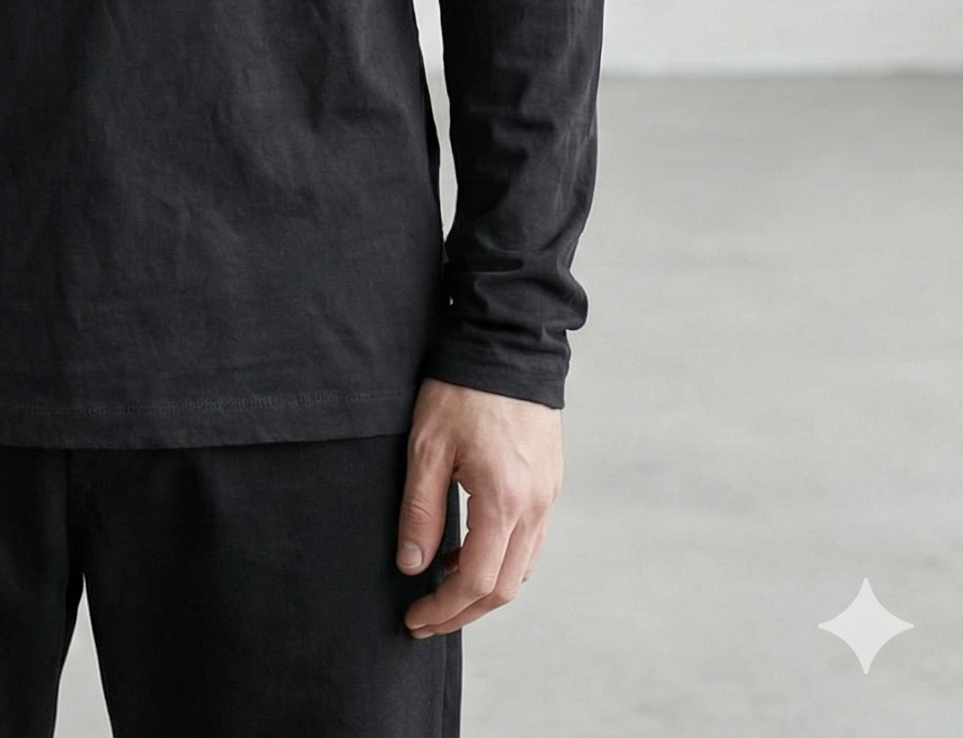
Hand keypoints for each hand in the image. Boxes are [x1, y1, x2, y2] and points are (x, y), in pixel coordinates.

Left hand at [396, 377, 561, 636]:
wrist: (507, 344)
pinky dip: (503, 562)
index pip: (477, 582)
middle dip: (464, 611)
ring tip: (443, 587)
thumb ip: (421, 509)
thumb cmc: (461, 389)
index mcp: (503, 500)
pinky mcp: (549, 484)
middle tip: (425, 617)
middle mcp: (534, 507)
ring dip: (485, 590)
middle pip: (505, 588)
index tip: (415, 618)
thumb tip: (412, 565)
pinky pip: (531, 543)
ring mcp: (547, 497)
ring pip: (523, 570)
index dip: (444, 609)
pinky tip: (471, 552)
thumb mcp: (427, 445)